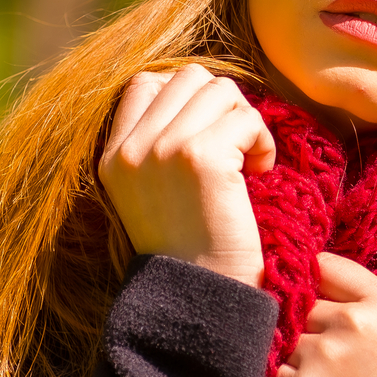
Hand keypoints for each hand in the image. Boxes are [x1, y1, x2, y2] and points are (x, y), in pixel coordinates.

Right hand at [98, 65, 275, 286]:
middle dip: (222, 105)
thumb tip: (201, 93)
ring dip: (245, 120)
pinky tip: (260, 174)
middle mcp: (131, 148)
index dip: (186, 97)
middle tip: (236, 147)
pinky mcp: (200, 157)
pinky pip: (247, 118)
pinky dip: (263, 142)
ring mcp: (162, 149)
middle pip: (188, 77)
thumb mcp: (152, 192)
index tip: (208, 133)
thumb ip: (159, 143)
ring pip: (221, 90)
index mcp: (113, 156)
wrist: (201, 299)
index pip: (145, 83)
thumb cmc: (192, 251)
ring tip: (249, 161)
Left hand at [273, 253, 376, 376]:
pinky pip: (277, 374)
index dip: (322, 284)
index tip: (325, 301)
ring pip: (290, 341)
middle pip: (306, 307)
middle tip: (339, 363)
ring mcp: (322, 355)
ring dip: (303, 361)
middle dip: (315, 330)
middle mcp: (351, 323)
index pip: (327, 267)